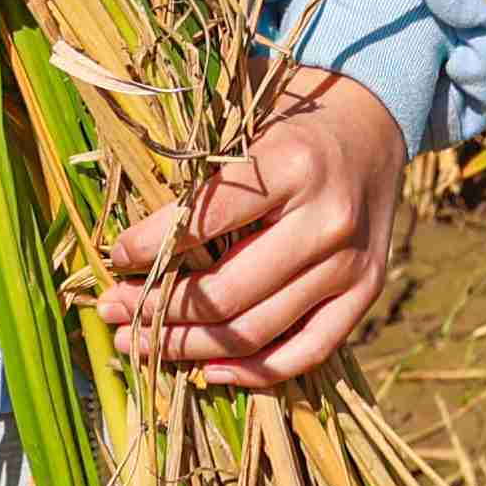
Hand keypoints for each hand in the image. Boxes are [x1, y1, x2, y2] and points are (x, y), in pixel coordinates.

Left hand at [96, 70, 409, 385]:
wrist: (373, 122)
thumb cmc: (291, 117)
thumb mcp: (245, 113)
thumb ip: (195, 159)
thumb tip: (127, 223)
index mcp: (292, 164)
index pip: (204, 222)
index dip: (149, 248)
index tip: (115, 258)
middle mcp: (326, 219)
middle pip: (226, 293)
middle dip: (157, 310)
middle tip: (112, 310)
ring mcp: (350, 263)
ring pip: (257, 330)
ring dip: (187, 347)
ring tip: (139, 342)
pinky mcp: (367, 292)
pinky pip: (308, 351)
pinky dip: (254, 372)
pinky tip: (208, 371)